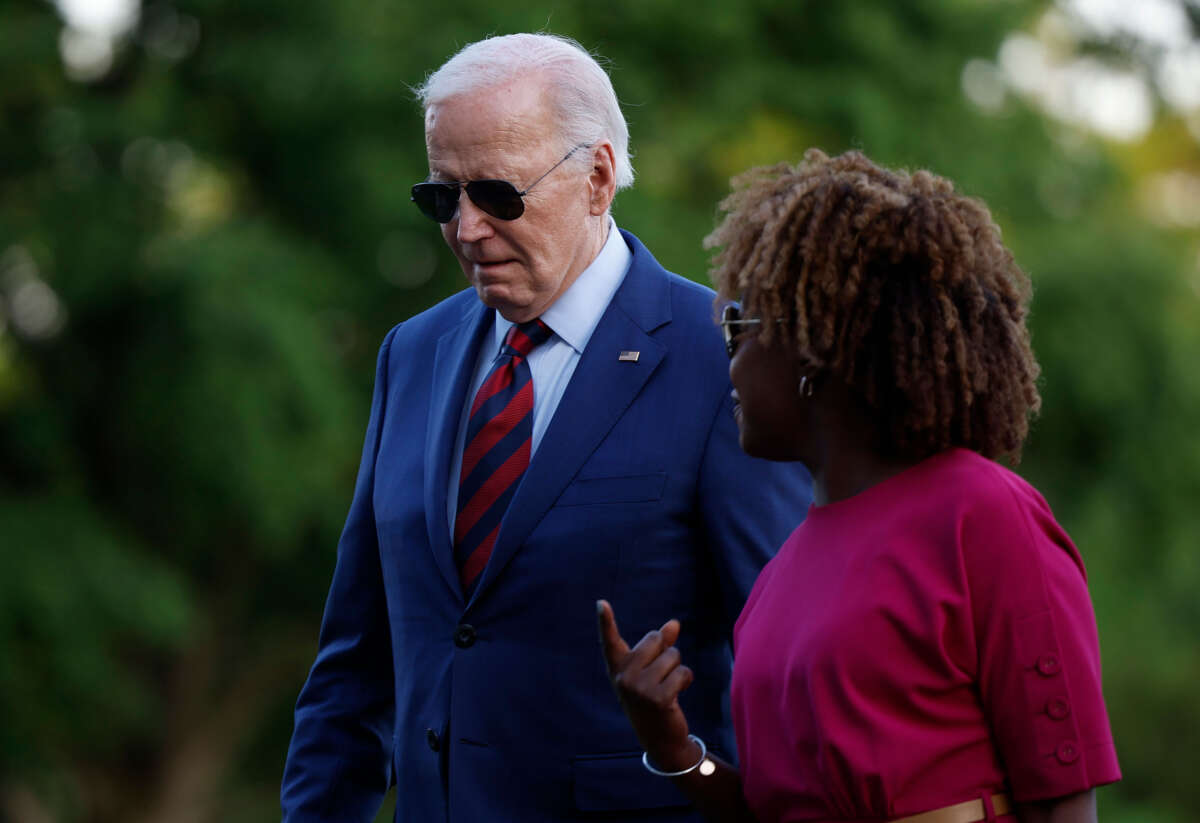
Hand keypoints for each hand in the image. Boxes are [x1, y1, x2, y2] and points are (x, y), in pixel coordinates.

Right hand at [596, 599, 699, 770]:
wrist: (660, 739)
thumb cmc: (654, 697)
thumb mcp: (651, 671)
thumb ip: (661, 645)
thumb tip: (674, 623)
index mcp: (618, 668)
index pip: (610, 641)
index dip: (605, 621)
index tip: (601, 603)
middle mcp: (623, 677)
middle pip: (655, 639)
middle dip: (666, 651)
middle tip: (661, 675)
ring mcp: (639, 688)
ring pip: (673, 655)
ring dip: (678, 668)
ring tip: (668, 687)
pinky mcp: (658, 698)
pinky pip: (683, 672)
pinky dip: (686, 680)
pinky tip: (677, 695)